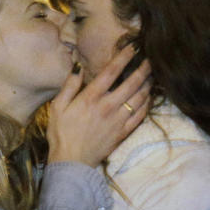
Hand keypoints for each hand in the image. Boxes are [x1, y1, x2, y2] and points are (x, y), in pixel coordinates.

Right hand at [47, 45, 151, 166]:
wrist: (72, 161)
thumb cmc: (61, 133)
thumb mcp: (57, 107)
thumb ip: (69, 86)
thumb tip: (77, 67)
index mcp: (91, 97)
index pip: (111, 72)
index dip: (124, 58)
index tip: (134, 48)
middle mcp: (108, 106)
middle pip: (132, 83)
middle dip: (143, 69)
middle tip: (151, 59)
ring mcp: (118, 120)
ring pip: (140, 98)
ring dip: (148, 85)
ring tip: (152, 75)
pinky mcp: (123, 132)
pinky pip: (141, 115)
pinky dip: (147, 104)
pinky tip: (149, 98)